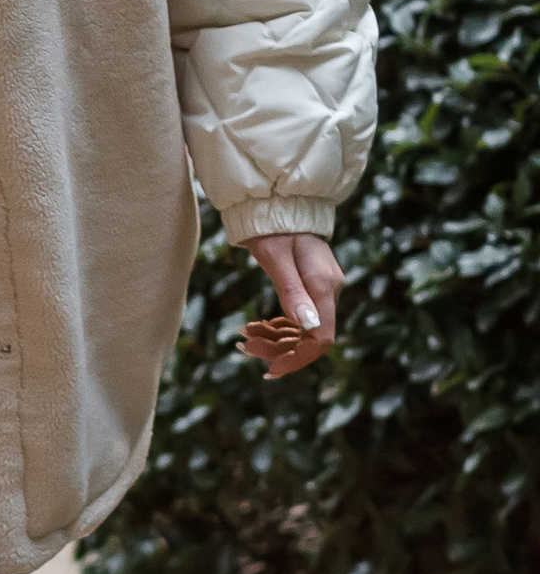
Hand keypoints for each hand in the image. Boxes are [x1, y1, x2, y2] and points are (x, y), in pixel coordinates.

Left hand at [238, 230, 344, 382]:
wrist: (277, 204)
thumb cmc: (272, 229)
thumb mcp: (275, 259)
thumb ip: (292, 292)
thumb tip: (308, 326)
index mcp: (323, 286)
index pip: (321, 338)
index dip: (298, 358)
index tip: (270, 369)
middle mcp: (329, 290)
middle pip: (310, 337)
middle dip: (278, 348)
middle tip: (244, 345)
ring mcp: (323, 289)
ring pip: (303, 329)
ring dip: (274, 339)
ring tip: (244, 335)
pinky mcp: (313, 286)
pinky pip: (299, 316)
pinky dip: (278, 326)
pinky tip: (256, 326)